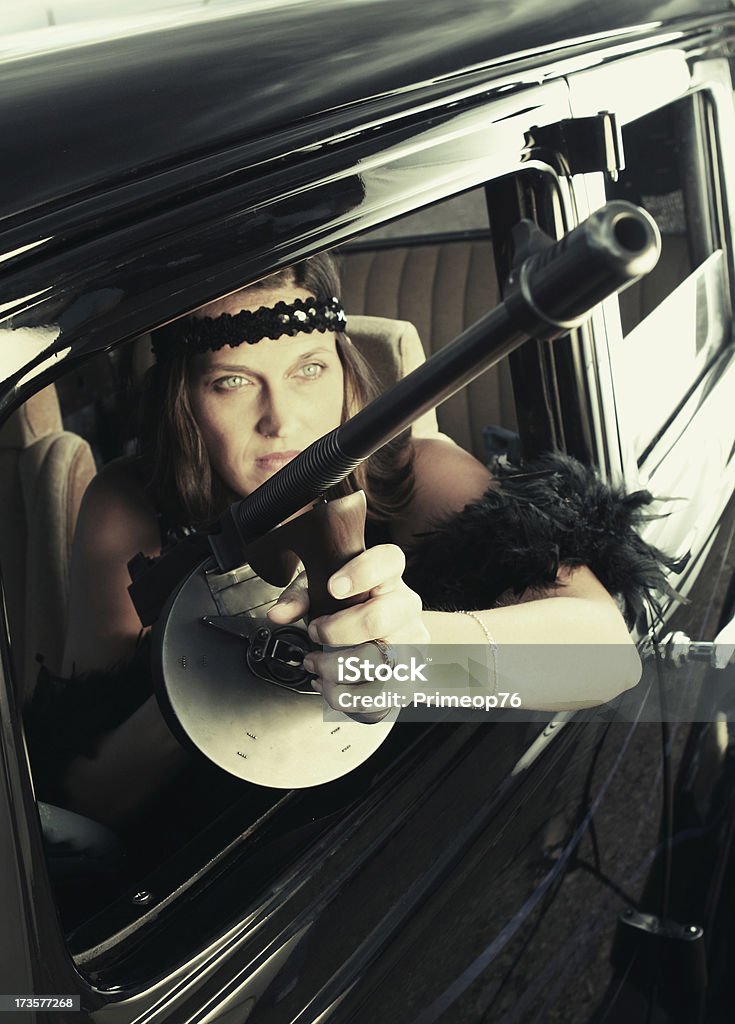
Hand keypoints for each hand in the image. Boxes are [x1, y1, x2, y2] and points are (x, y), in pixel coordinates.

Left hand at [267, 544, 427, 716]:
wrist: (381, 638)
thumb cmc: (351, 609)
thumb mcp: (321, 593)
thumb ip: (300, 599)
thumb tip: (278, 613)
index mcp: (388, 578)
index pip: (388, 561)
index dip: (362, 573)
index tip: (332, 588)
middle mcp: (406, 608)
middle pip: (378, 619)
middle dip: (335, 632)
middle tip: (314, 633)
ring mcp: (411, 644)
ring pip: (375, 663)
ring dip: (333, 668)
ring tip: (315, 664)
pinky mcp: (408, 678)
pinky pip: (375, 696)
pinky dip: (343, 695)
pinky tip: (330, 684)